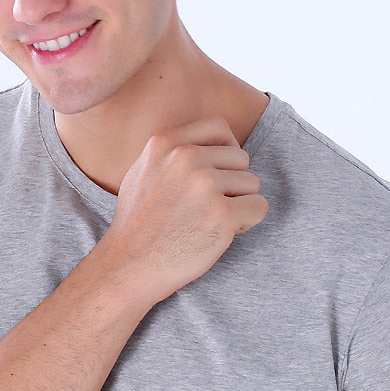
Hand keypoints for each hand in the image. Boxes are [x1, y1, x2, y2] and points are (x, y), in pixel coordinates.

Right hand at [99, 116, 267, 305]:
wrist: (129, 264)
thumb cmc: (138, 220)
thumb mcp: (143, 168)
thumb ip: (172, 149)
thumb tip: (209, 141)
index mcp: (164, 142)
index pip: (219, 127)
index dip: (225, 149)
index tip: (217, 170)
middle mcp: (185, 157)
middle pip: (240, 157)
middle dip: (232, 181)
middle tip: (208, 205)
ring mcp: (204, 184)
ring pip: (252, 183)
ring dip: (239, 203)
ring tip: (210, 219)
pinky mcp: (222, 214)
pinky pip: (259, 207)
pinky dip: (247, 221)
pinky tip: (222, 231)